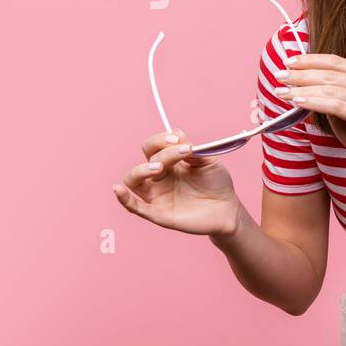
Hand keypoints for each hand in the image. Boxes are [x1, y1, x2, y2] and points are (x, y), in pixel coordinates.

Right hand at [111, 129, 240, 235]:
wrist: (228, 210)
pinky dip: (124, 198)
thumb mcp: (209, 162)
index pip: (154, 147)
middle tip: (181, 151)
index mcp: (170, 162)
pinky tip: (118, 189)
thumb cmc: (217, 184)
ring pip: (133, 180)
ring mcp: (157, 195)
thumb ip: (193, 150)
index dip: (162, 140)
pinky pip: (136, 207)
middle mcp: (160, 177)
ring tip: (159, 168)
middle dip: (159, 151)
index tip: (178, 140)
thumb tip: (176, 132)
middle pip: (146, 159)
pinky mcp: (159, 213)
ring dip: (141, 171)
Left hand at [273, 53, 345, 176]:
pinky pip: (334, 106)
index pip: (335, 62)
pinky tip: (297, 102)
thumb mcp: (339, 105)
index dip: (310, 60)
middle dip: (301, 75)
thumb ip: (326, 90)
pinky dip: (313, 102)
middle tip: (279, 76)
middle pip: (330, 75)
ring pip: (330, 89)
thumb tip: (296, 77)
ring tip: (282, 92)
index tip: (288, 62)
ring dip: (302, 89)